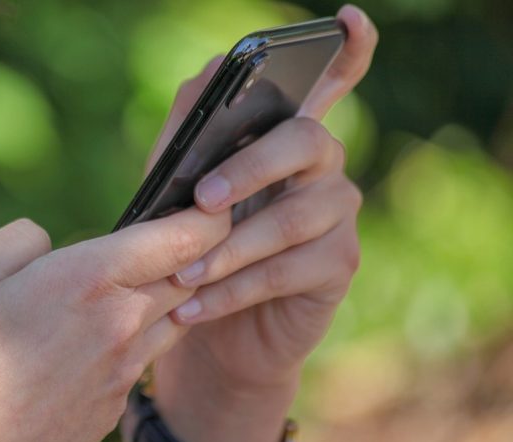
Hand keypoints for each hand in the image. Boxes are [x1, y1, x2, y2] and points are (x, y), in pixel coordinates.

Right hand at [0, 208, 229, 441]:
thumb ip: (17, 241)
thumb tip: (48, 240)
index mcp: (88, 282)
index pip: (184, 238)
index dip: (210, 216)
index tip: (211, 202)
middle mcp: (121, 324)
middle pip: (190, 275)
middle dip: (193, 251)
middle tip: (174, 232)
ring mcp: (123, 370)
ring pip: (172, 316)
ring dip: (166, 293)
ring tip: (131, 281)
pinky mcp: (116, 404)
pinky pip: (143, 355)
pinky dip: (137, 334)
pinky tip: (98, 334)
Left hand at [145, 5, 378, 441]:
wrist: (210, 327)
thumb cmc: (194, 245)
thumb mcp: (177, 189)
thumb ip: (189, 135)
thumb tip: (206, 77)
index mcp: (283, 137)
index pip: (330, 81)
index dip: (347, 49)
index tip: (348, 17)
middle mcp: (322, 165)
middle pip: (306, 141)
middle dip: (250, 168)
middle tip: (203, 200)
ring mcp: (337, 213)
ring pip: (292, 217)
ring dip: (229, 248)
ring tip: (182, 275)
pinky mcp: (340, 264)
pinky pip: (286, 271)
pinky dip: (231, 291)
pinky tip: (194, 308)